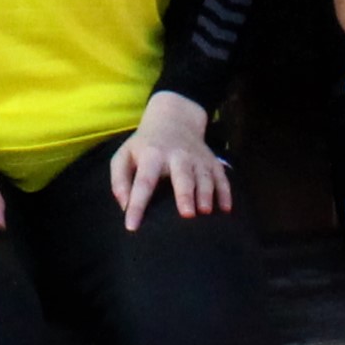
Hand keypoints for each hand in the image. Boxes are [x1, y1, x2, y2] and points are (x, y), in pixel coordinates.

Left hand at [109, 91, 232, 229]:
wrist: (174, 118)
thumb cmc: (145, 145)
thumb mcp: (124, 155)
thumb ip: (119, 180)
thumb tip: (124, 206)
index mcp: (152, 156)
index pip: (143, 182)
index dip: (137, 204)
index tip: (132, 225)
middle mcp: (177, 156)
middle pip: (182, 176)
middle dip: (185, 194)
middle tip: (187, 214)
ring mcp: (197, 158)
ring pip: (204, 177)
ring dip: (206, 194)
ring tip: (206, 212)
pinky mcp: (212, 161)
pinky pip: (222, 177)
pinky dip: (225, 193)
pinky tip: (226, 209)